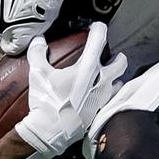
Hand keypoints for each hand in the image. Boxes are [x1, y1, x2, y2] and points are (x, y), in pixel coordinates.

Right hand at [13, 21, 127, 156]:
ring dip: (115, 77)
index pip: (100, 40)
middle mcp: (101, 80)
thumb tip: (39, 40)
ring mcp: (103, 96)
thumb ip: (38, 53)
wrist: (51, 131)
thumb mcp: (38, 74)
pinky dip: (109, 93)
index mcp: (87, 68)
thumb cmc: (46, 101)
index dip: (98, 29)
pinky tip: (99, 94)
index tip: (95, 27)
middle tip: (110, 56)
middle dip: (117, 56)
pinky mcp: (101, 109)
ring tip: (105, 76)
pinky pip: (112, 98)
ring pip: (119, 81)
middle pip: (120, 62)